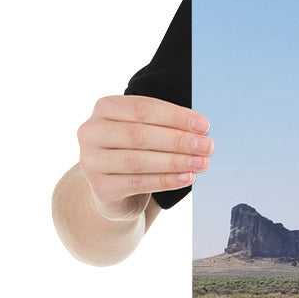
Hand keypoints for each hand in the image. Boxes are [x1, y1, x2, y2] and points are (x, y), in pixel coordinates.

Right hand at [77, 95, 213, 219]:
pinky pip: (138, 183)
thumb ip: (167, 126)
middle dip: (178, 140)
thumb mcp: (148, 132)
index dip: (175, 116)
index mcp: (105, 108)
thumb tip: (202, 129)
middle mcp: (91, 132)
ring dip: (175, 161)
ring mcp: (91, 161)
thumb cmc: (137, 151)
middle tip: (207, 146)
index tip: (204, 125)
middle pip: (139, 134)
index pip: (143, 108)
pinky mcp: (100, 187)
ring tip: (202, 163)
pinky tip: (187, 178)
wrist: (115, 190)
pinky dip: (166, 180)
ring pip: (138, 160)